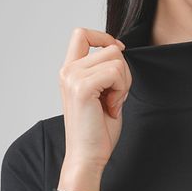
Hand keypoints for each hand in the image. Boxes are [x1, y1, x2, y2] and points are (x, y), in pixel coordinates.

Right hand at [58, 27, 131, 169]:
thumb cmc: (97, 130)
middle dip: (124, 73)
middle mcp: (68, 71)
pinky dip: (121, 91)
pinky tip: (111, 108)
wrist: (88, 157)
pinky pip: (116, 73)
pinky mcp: (82, 88)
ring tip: (111, 104)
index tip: (119, 51)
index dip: (104, 37)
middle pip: (110, 49)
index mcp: (69, 71)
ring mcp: (73, 78)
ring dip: (123, 83)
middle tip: (116, 97)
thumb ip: (105, 72)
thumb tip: (119, 50)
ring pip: (116, 60)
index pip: (81, 33)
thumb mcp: (101, 93)